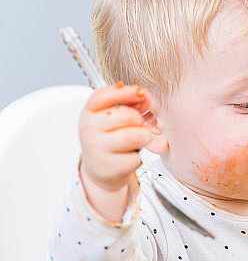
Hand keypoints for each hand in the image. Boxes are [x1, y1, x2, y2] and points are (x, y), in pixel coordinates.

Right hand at [78, 83, 152, 220]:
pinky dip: (138, 157)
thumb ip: (130, 104)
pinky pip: (136, 157)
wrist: (101, 168)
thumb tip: (146, 98)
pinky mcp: (108, 166)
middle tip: (136, 127)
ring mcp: (96, 148)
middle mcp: (89, 128)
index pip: (104, 95)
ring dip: (143, 138)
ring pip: (134, 137)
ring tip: (137, 140)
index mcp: (89, 112)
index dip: (126, 92)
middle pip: (126, 115)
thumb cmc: (110, 138)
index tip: (141, 93)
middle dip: (139, 120)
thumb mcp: (114, 117)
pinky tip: (129, 156)